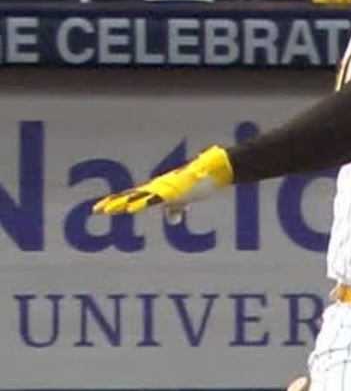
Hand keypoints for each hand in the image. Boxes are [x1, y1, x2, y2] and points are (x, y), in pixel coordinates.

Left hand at [92, 145, 234, 218]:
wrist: (214, 170)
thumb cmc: (201, 181)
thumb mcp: (185, 199)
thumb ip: (175, 209)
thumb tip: (172, 220)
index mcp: (158, 190)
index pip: (132, 196)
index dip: (116, 202)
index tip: (101, 207)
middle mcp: (157, 188)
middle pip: (130, 197)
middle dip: (113, 203)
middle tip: (95, 210)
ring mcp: (163, 190)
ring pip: (137, 198)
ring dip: (121, 204)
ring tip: (107, 210)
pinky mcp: (172, 192)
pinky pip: (153, 200)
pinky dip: (140, 204)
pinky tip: (130, 208)